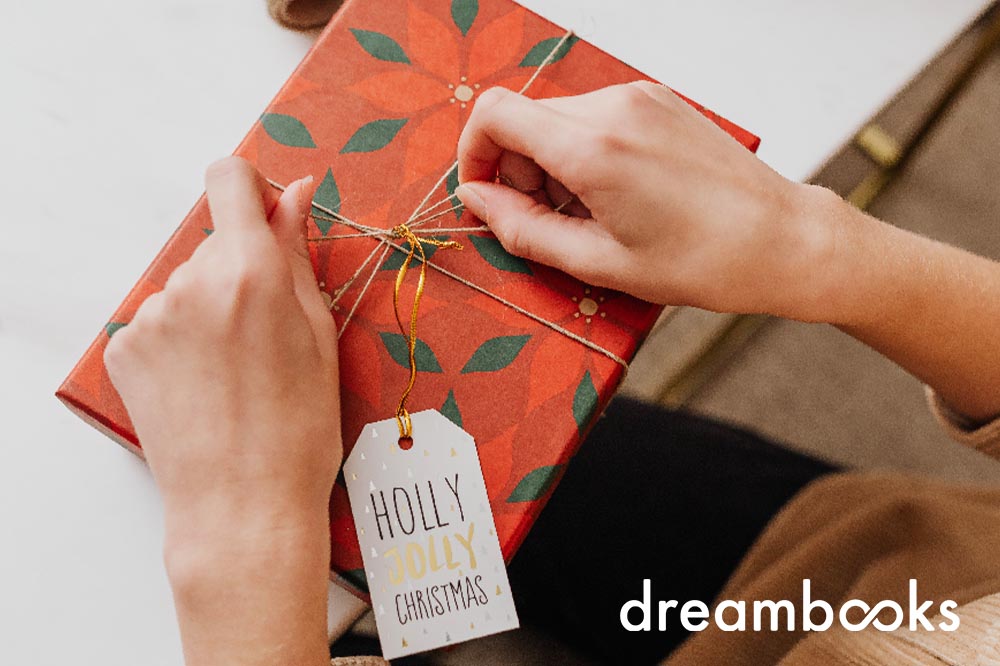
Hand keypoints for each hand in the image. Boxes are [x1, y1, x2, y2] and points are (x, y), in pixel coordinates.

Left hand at [104, 157, 338, 665]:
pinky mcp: (122, 349)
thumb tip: (295, 194)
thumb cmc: (300, 430)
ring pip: (187, 284)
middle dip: (243, 270)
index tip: (268, 222)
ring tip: (236, 370)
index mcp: (250, 271)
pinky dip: (181, 339)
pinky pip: (159, 320)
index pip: (228, 178)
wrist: (242, 506)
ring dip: (210, 307)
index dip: (251, 190)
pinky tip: (204, 383)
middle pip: (215, 241)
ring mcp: (149, 317)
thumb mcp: (319, 335)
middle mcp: (190, 282)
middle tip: (268, 333)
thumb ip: (298, 254)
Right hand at [455, 83, 838, 321]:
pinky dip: (585, 152)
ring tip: (589, 214)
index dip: (473, 153)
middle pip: (525, 118)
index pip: (494, 113)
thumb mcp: (599, 262)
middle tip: (546, 221)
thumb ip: (522, 229)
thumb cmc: (703, 261)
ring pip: (558, 119)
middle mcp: (615, 107)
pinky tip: (615, 196)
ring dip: (552, 163)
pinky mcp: (659, 102)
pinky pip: (595, 118)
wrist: (783, 240)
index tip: (484, 194)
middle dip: (516, 169)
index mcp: (594, 147)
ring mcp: (641, 98)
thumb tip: (476, 201)